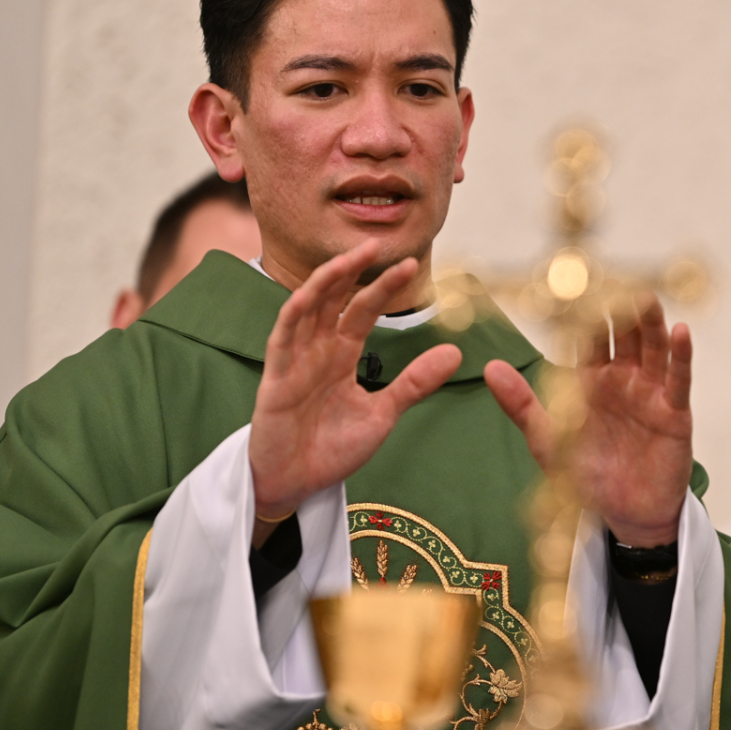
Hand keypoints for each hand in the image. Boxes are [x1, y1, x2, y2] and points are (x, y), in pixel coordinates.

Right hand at [249, 241, 462, 538]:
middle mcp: (317, 350)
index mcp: (341, 355)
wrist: (296, 485)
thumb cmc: (332, 448)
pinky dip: (293, 316)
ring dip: (324, 282)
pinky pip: (281, 340)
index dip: (383, 287)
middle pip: (334, 299)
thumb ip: (414, 383)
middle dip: (353, 271)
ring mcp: (294, 361)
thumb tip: (455, 352)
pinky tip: (308, 296)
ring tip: (348, 260)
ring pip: (306, 309)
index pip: (363, 310)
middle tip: (377, 244)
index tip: (411, 264)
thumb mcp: (382, 413)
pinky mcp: (275, 379)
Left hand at [485, 293, 692, 546]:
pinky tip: (680, 331)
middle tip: (612, 277)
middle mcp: (623, 380)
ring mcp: (651, 393)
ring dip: (650, 323)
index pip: (587, 338)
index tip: (574, 281)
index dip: (582, 312)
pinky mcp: (674, 413)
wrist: (624, 516)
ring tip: (645, 297)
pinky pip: (678, 379)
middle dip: (619, 309)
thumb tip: (489, 367)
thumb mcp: (548, 439)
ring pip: (651, 349)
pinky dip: (681, 355)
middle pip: (623, 335)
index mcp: (590, 381)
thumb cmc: (586, 477)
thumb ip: (521, 403)